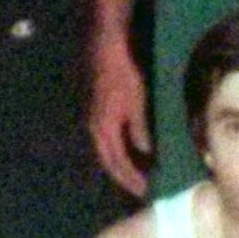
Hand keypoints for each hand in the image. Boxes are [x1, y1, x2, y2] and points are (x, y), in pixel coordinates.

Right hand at [89, 38, 151, 195]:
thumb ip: (139, 128)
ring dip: (121, 161)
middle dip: (124, 175)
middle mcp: (94, 126)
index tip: (145, 192)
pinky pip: (108, 135)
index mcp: (103, 128)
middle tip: (141, 188)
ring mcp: (93, 116)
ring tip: (138, 171)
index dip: (130, 179)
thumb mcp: (136, 100)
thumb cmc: (123, 72)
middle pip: (108, 159)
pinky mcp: (97, 106)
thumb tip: (144, 152)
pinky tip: (130, 145)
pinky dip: (119, 146)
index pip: (116, 163)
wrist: (105, 45)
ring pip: (107, 147)